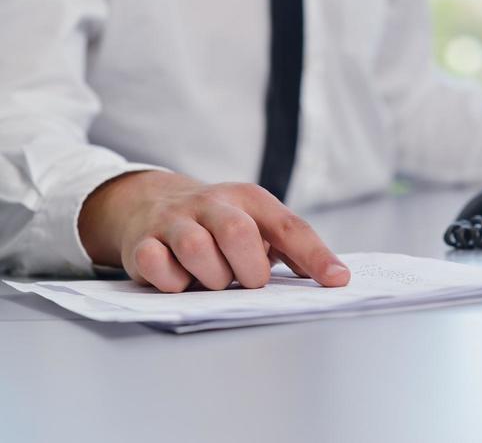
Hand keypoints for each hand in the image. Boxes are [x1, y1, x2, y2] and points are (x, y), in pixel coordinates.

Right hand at [78, 171, 350, 292]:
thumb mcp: (254, 223)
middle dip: (249, 270)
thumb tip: (332, 275)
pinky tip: (178, 279)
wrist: (150, 203)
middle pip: (238, 232)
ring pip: (196, 248)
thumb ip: (289, 247)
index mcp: (249, 199)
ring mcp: (175, 221)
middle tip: (246, 282)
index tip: (338, 281)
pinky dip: (171, 280)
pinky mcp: (143, 242)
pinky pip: (156, 263)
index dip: (315, 255)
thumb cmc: (216, 223)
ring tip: (211, 281)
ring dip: (210, 278)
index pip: (289, 226)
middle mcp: (212, 203)